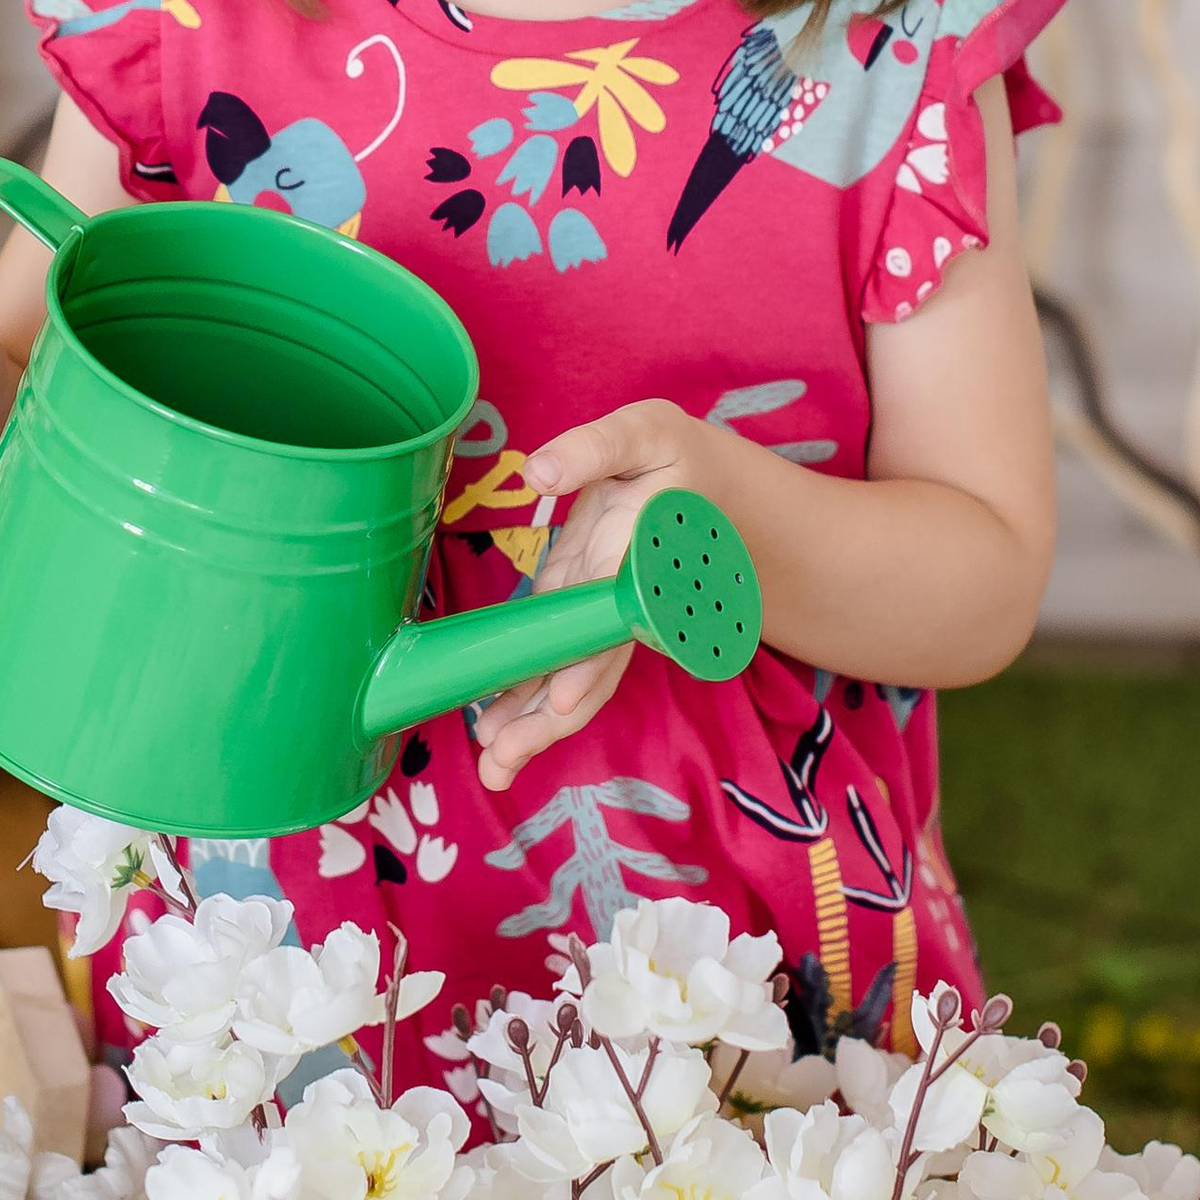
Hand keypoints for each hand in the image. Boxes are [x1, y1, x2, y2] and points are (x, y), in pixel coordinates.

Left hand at [471, 399, 708, 796]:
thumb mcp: (642, 432)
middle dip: (549, 719)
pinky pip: (563, 659)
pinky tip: (498, 728)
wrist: (705, 480)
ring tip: (494, 766)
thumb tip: (539, 473)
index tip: (559, 699)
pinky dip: (533, 695)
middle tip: (502, 762)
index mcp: (642, 561)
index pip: (613, 623)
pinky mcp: (584, 608)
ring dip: (537, 724)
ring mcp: (605, 613)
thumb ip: (591, 449)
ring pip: (578, 679)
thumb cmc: (671, 453)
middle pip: (593, 671)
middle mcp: (627, 603)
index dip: (588, 664)